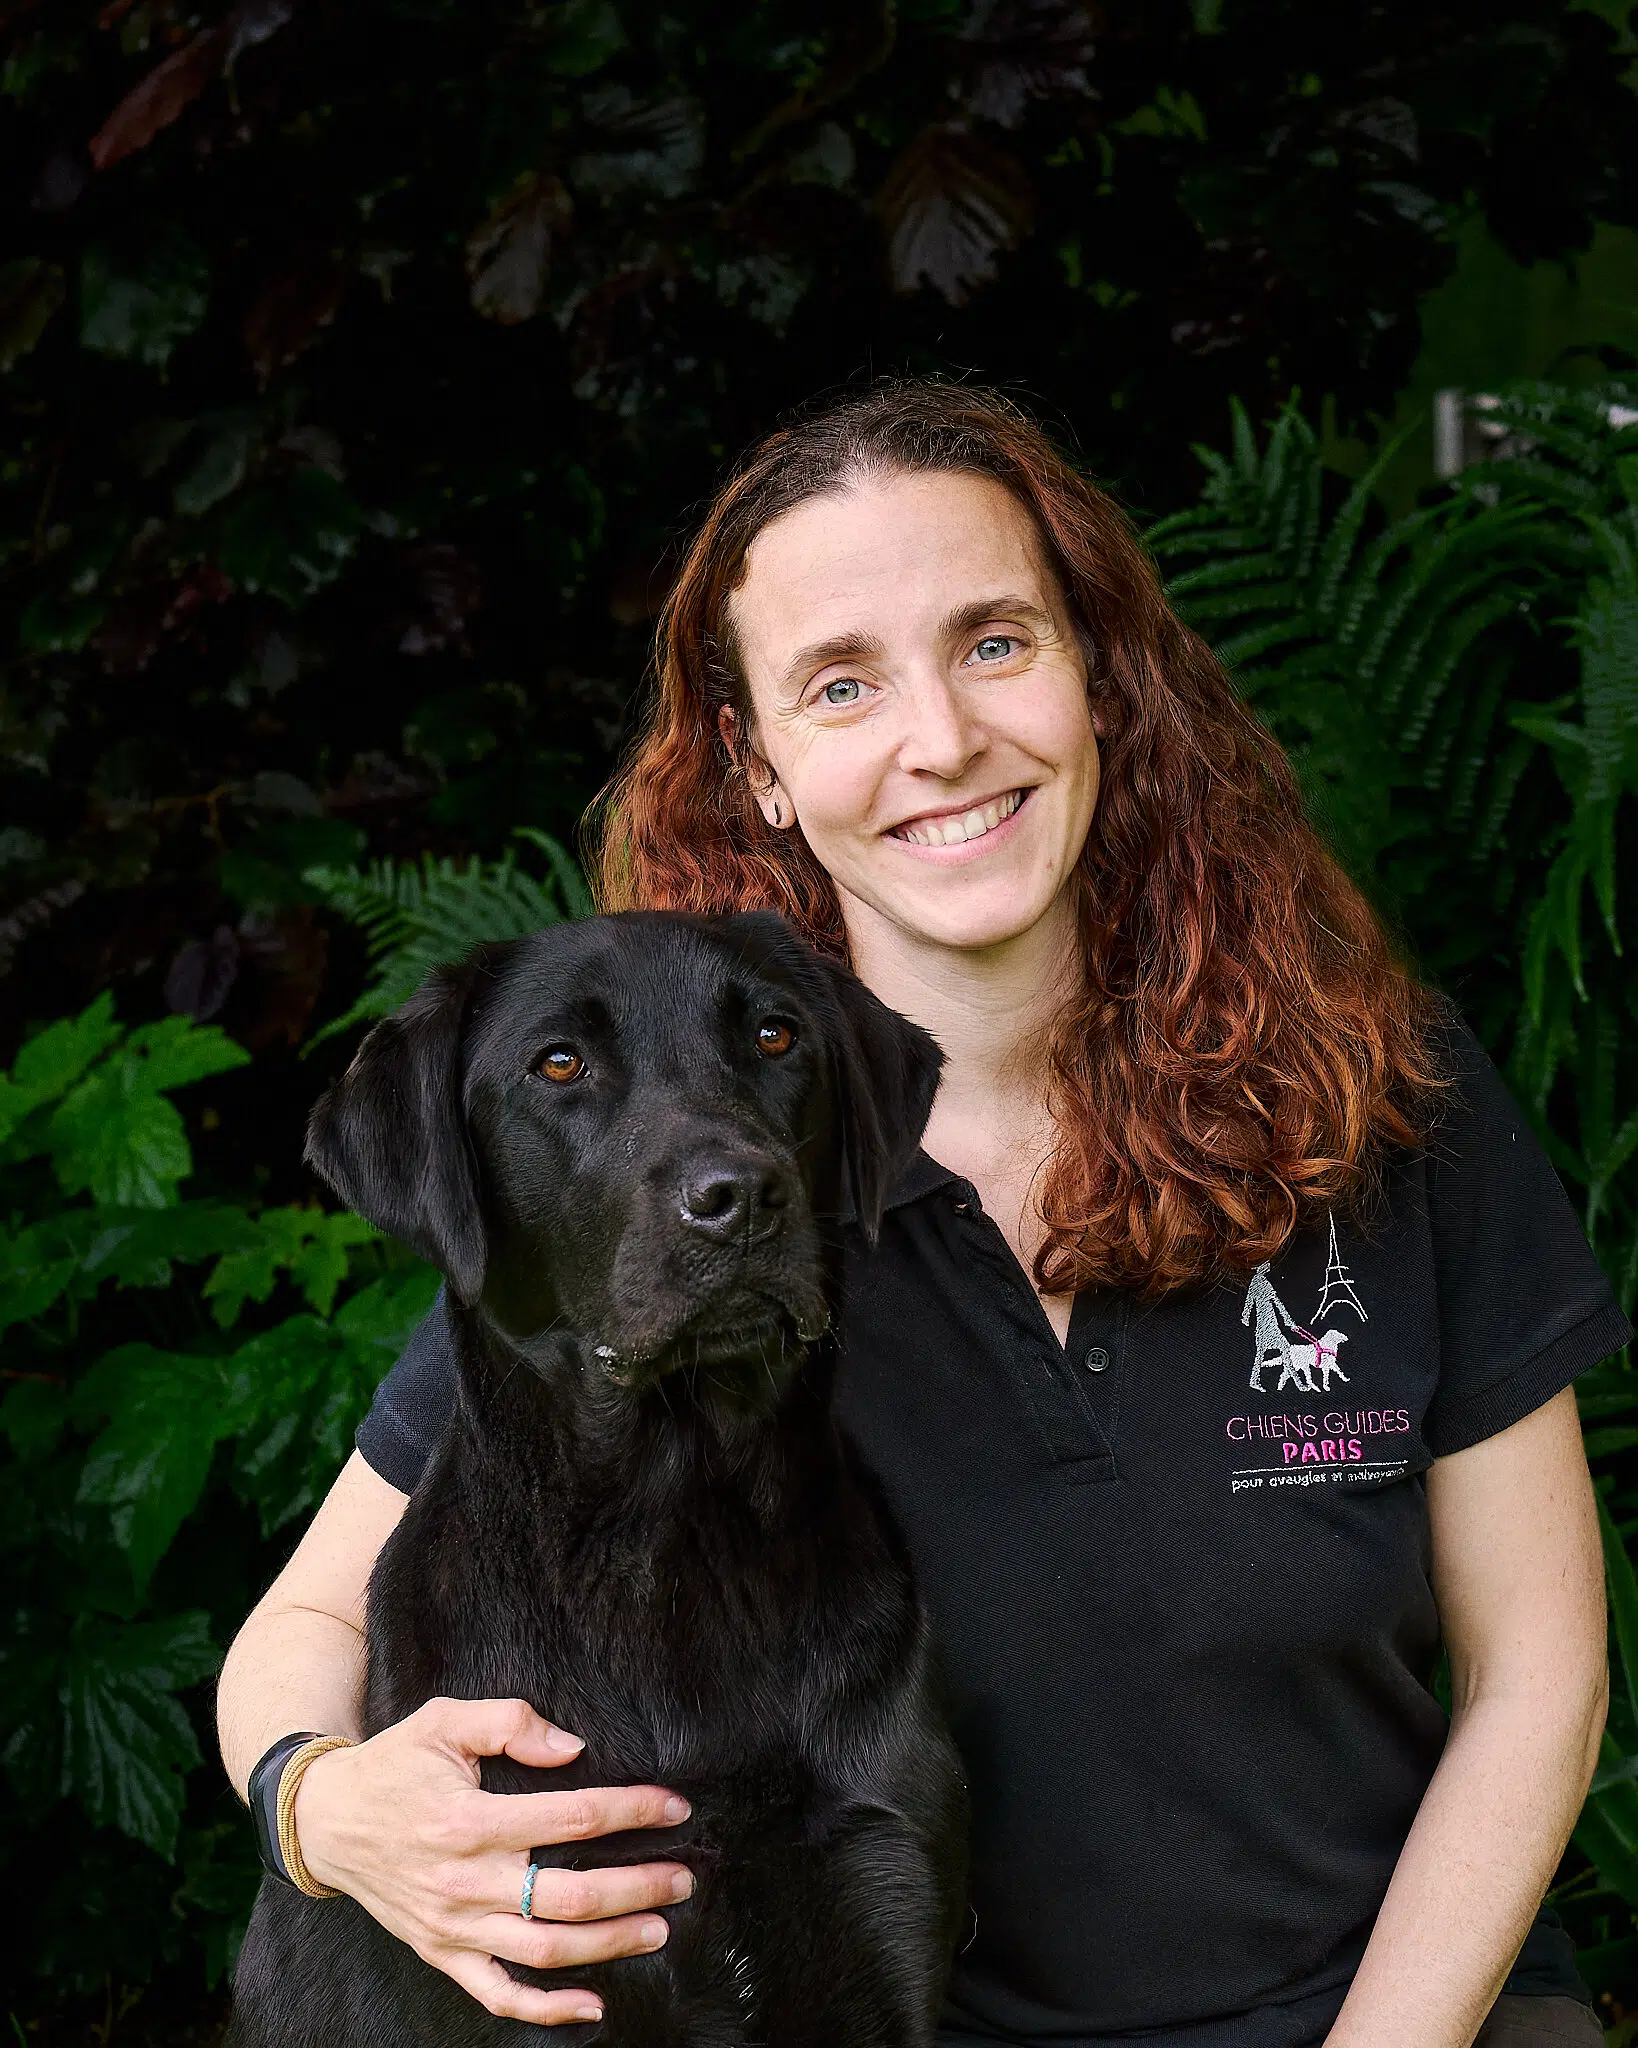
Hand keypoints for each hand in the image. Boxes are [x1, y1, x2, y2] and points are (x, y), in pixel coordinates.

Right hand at [293, 1696, 692, 2025]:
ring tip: (658, 1927)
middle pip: (570, 1894)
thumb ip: (509, 1723)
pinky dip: (545, 2008)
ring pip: (545, 1949)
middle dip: (638, 1887)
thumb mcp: (444, 1719)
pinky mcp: (442, 1953)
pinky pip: (497, 1993)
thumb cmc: (394, 1764)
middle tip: (684, 1877)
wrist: (326, 1820)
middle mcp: (464, 1881)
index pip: (573, 1817)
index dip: (632, 1811)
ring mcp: (453, 1926)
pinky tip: (590, 2005)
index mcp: (470, 1820)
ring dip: (609, 1943)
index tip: (674, 1808)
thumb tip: (572, 1748)